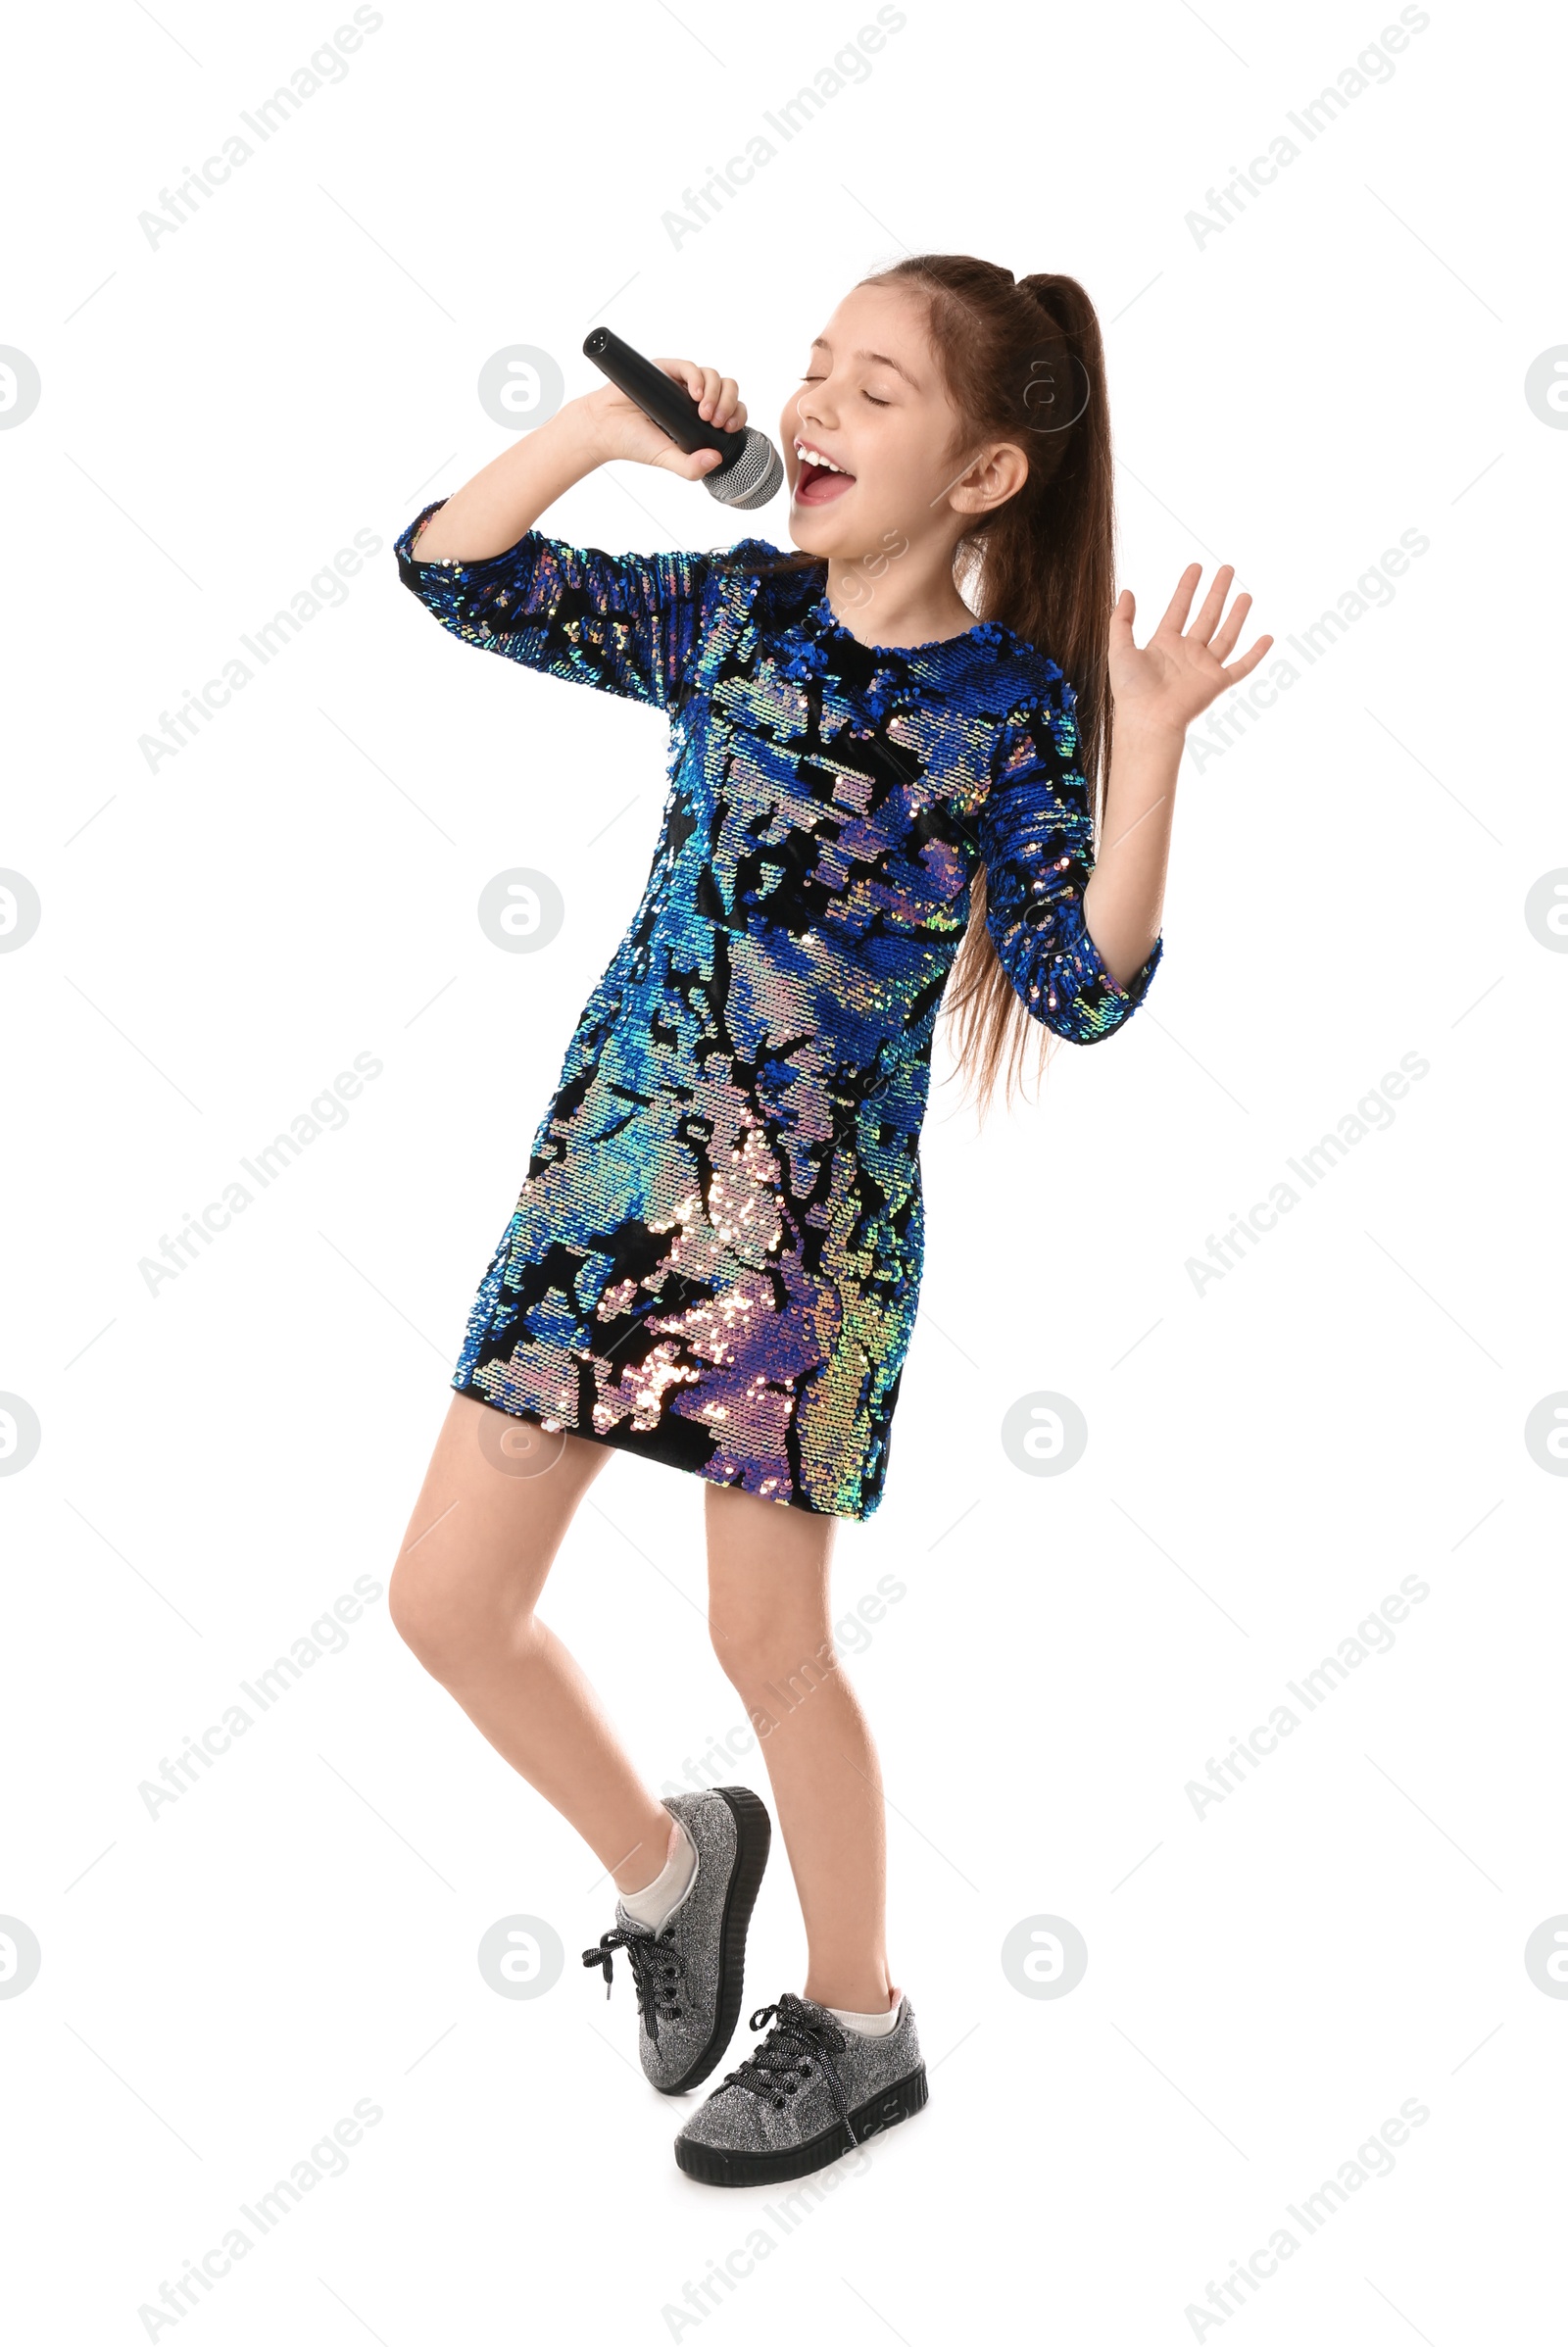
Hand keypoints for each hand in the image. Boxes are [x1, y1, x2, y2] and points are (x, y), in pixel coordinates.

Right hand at [580, 358, 746, 480]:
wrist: (604, 427)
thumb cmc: (633, 442)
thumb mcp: (666, 459)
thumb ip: (690, 467)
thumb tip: (716, 459)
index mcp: (698, 419)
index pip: (729, 410)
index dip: (736, 416)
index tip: (727, 428)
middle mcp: (692, 399)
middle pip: (727, 389)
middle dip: (729, 404)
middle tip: (716, 422)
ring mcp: (680, 383)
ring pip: (713, 376)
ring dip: (716, 393)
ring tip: (703, 413)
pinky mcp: (666, 370)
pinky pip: (690, 367)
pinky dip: (697, 379)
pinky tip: (694, 394)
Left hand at [1108, 563, 1271, 740]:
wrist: (1148, 719)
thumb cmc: (1131, 690)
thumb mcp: (1120, 648)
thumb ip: (1122, 620)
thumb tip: (1127, 592)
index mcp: (1164, 644)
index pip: (1178, 609)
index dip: (1187, 588)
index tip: (1196, 567)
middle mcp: (1187, 653)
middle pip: (1206, 616)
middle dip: (1216, 592)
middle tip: (1227, 569)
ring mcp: (1203, 667)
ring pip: (1226, 635)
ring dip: (1237, 615)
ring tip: (1246, 594)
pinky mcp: (1217, 682)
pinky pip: (1242, 666)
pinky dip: (1256, 653)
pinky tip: (1268, 638)